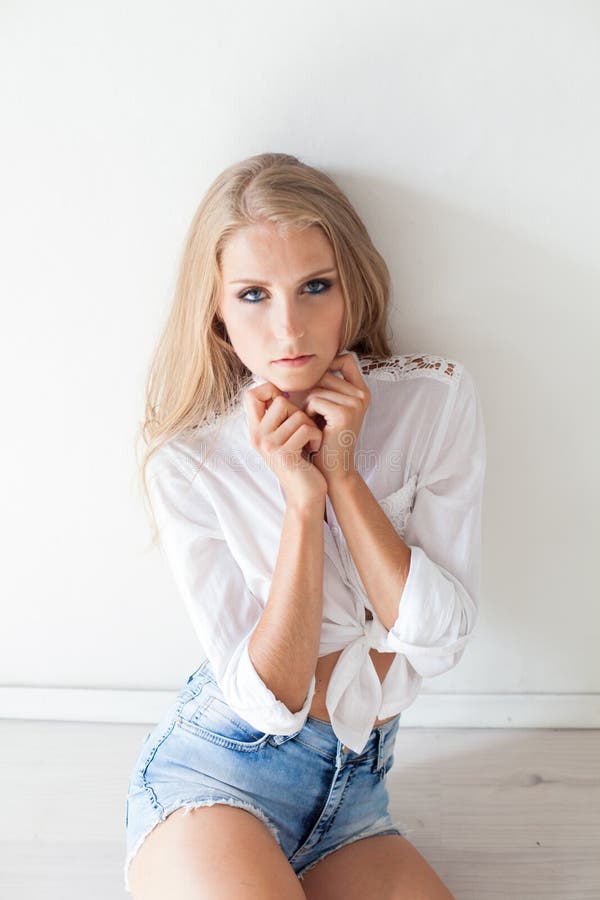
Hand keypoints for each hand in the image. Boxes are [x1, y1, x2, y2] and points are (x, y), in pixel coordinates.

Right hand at [244, 380, 327, 506]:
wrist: (305, 495)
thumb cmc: (300, 462)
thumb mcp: (284, 437)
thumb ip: (279, 416)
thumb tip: (280, 389)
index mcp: (255, 430)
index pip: (251, 395)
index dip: (270, 390)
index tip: (287, 402)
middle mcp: (258, 437)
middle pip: (280, 400)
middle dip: (300, 412)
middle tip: (304, 430)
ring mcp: (269, 445)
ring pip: (298, 415)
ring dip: (311, 426)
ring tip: (310, 441)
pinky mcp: (285, 454)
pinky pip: (306, 429)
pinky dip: (316, 437)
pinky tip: (313, 448)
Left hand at [301, 352, 369, 484]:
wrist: (332, 469)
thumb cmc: (323, 438)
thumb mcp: (326, 407)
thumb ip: (324, 385)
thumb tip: (304, 361)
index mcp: (361, 391)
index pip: (345, 359)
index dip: (328, 366)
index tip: (317, 387)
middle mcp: (362, 395)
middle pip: (326, 373)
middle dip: (312, 391)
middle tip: (314, 415)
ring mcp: (356, 403)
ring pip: (317, 387)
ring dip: (308, 405)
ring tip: (315, 423)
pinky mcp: (345, 413)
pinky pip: (315, 400)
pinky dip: (308, 413)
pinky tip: (315, 429)